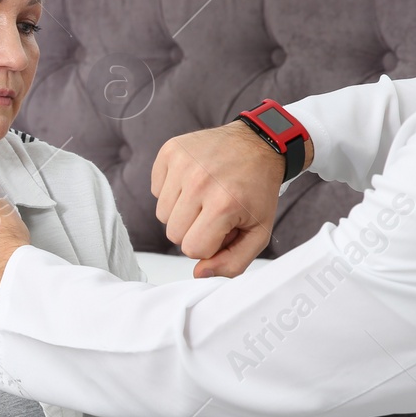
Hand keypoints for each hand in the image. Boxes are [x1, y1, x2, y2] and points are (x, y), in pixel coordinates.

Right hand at [150, 121, 284, 277]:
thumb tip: (200, 273)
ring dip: (182, 211)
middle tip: (214, 211)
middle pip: (173, 233)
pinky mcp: (170, 151)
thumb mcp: (259, 232)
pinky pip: (156, 190)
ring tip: (204, 195)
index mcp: (223, 203)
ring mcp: (181, 163)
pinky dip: (172, 190)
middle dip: (194, 229)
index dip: (209, 244)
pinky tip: (194, 180)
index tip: (224, 227)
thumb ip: (233, 262)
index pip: (192, 249)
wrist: (259, 143)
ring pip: (162, 214)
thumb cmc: (258, 189)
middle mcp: (199, 181)